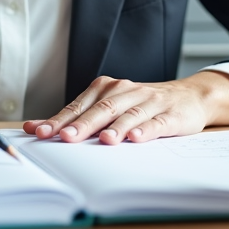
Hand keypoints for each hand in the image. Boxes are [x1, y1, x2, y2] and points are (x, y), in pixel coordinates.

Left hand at [22, 70, 228, 144]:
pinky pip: (156, 123)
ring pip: (128, 114)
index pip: (79, 106)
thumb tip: (39, 129)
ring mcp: (149, 102)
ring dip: (115, 127)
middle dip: (82, 124)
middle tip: (66, 137)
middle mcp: (126, 91)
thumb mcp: (111, 106)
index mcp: (107, 88)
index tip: (40, 132)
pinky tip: (136, 138)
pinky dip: (146, 130)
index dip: (59, 119)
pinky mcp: (170, 115)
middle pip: (101, 109)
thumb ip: (79, 117)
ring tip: (103, 140)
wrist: (189, 96)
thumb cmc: (142, 105)